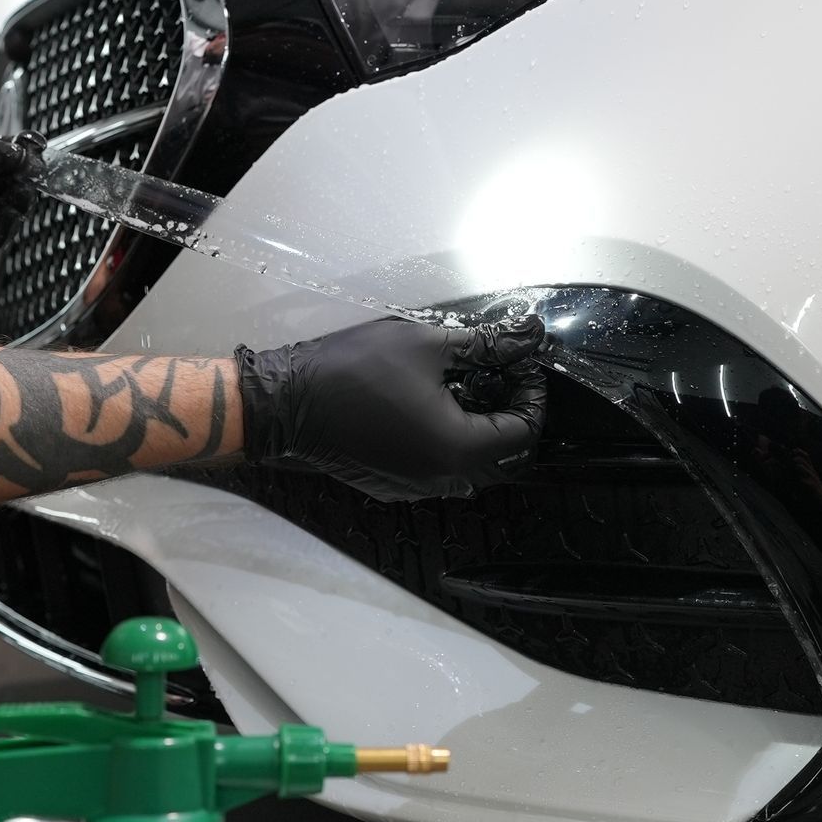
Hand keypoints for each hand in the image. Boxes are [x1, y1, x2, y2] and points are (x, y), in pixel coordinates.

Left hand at [0, 129, 45, 266]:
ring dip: (20, 203)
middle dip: (27, 183)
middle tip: (31, 174)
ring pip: (9, 216)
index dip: (28, 161)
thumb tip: (24, 154)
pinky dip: (5, 226)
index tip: (38, 156)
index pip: (13, 165)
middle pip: (16, 191)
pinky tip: (9, 210)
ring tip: (22, 190)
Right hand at [235, 315, 546, 501]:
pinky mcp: (396, 485)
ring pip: (473, 467)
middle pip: (503, 456)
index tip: (522, 365)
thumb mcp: (426, 344)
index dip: (532, 396)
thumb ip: (485, 343)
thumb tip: (527, 335)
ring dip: (482, 430)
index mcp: (457, 447)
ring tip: (471, 387)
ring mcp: (418, 487)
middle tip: (503, 375)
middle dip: (511, 414)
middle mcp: (443, 478)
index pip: (523, 431)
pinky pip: (442, 471)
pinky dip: (452, 443)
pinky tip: (437, 408)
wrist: (289, 401)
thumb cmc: (353, 370)